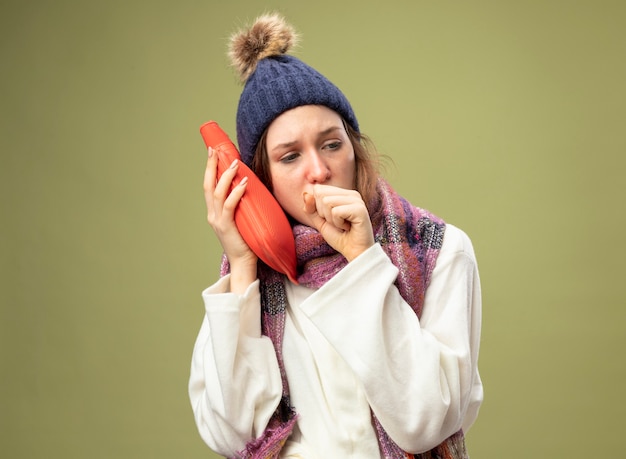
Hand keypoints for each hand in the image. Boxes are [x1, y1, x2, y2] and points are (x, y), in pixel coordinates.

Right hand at [203, 147, 256, 291]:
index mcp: (214, 213)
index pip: (209, 186)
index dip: (210, 169)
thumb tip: (251, 188)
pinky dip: (236, 193)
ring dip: (226, 176)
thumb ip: (241, 206)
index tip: (213, 153)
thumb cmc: (246, 241)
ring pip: (217, 192)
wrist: (243, 264)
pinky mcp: (226, 227)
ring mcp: (217, 221)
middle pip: (208, 185)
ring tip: (234, 163)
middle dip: (210, 166)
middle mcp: (212, 215)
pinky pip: (229, 206)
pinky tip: (243, 183)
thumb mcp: (241, 219)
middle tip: (215, 150)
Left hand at [303, 184, 374, 261]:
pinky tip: (347, 228)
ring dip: (330, 219)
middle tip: (337, 223)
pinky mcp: (359, 209)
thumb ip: (311, 208)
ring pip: (327, 202)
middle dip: (323, 213)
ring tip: (342, 225)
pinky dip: (337, 223)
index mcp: (343, 194)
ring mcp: (357, 200)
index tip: (331, 219)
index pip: (318, 189)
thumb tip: (305, 193)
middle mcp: (352, 194)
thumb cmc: (339, 236)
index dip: (317, 208)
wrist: (354, 253)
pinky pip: (336, 212)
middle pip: (321, 194)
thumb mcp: (320, 221)